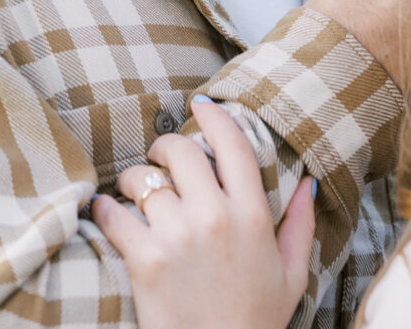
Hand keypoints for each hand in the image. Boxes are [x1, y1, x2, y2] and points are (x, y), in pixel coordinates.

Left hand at [92, 97, 314, 328]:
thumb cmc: (254, 320)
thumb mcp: (291, 274)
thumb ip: (299, 224)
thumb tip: (305, 181)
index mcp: (251, 215)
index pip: (232, 144)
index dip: (214, 115)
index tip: (200, 104)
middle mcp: (214, 217)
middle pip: (180, 150)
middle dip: (166, 146)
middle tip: (160, 156)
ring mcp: (176, 236)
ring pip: (143, 178)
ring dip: (134, 179)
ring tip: (135, 190)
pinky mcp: (143, 259)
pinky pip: (113, 213)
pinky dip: (105, 209)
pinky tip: (108, 213)